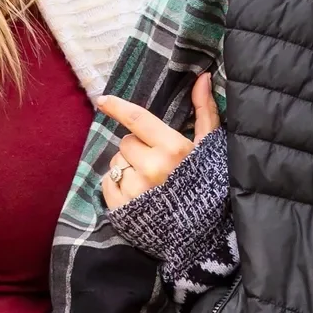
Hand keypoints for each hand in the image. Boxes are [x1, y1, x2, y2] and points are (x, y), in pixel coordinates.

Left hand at [98, 72, 219, 211]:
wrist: (203, 234)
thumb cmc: (207, 185)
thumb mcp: (209, 147)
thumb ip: (204, 111)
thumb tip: (202, 77)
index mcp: (173, 148)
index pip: (137, 119)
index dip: (117, 107)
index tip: (102, 100)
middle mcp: (152, 167)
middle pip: (126, 142)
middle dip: (136, 149)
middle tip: (155, 164)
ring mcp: (136, 188)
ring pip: (116, 163)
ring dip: (127, 168)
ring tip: (149, 183)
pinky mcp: (123, 207)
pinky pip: (107, 183)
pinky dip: (117, 186)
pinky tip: (137, 194)